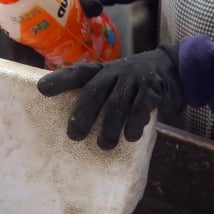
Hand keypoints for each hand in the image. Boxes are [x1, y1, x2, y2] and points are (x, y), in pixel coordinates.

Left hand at [37, 44, 184, 148]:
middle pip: (94, 92)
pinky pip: (141, 108)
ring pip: (117, 104)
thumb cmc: (131, 82)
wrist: (171, 68)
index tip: (42, 89)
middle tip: (75, 136)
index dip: (60, 80)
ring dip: (109, 128)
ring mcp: (134, 80)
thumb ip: (95, 94)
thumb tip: (73, 122)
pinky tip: (130, 136)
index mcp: (101, 71)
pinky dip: (135, 123)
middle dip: (83, 115)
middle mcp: (115, 72)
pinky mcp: (153, 90)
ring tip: (104, 145)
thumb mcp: (112, 81)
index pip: (77, 74)